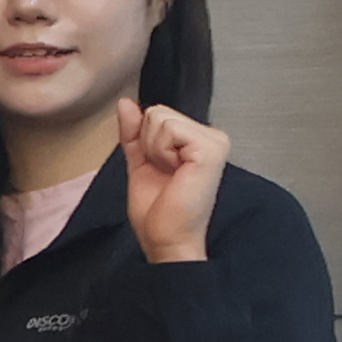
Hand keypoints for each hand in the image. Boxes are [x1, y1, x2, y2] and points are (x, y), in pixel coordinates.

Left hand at [120, 98, 228, 263]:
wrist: (166, 238)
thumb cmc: (159, 210)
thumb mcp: (140, 161)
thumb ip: (134, 131)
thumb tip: (127, 103)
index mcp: (197, 140)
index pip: (157, 113)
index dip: (145, 140)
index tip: (159, 167)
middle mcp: (211, 137)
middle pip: (157, 111)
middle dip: (148, 143)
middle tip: (165, 172)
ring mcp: (214, 141)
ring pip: (159, 117)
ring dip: (154, 149)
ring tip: (171, 173)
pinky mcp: (211, 148)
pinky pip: (168, 129)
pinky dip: (161, 152)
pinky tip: (176, 172)